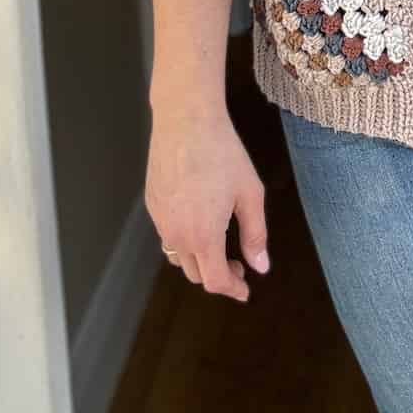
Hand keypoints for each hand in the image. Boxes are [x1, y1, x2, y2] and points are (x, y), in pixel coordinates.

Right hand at [145, 107, 269, 301]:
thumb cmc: (223, 154)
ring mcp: (160, 221)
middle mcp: (177, 235)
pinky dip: (184, 240)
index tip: (246, 291)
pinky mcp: (152, 205)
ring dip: (199, 260)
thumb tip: (260, 267)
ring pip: (178, 256)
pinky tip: (199, 221)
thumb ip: (255, 234)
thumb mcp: (250, 193)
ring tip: (219, 245)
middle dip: (219, 275)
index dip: (232, 290)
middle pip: (195, 273)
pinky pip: (167, 235)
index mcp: (203, 236)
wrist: (186, 121)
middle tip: (239, 264)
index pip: (215, 280)